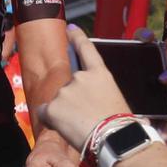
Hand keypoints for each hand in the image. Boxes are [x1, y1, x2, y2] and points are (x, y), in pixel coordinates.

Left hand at [36, 25, 131, 152]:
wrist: (115, 137)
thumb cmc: (121, 124)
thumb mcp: (113, 98)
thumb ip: (96, 91)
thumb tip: (90, 100)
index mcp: (100, 73)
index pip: (86, 50)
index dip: (77, 38)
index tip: (70, 28)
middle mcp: (80, 77)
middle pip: (68, 87)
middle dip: (72, 101)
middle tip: (86, 117)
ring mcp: (64, 90)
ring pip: (57, 102)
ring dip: (64, 113)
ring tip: (81, 124)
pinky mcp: (52, 106)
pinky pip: (45, 113)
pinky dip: (52, 120)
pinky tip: (66, 127)